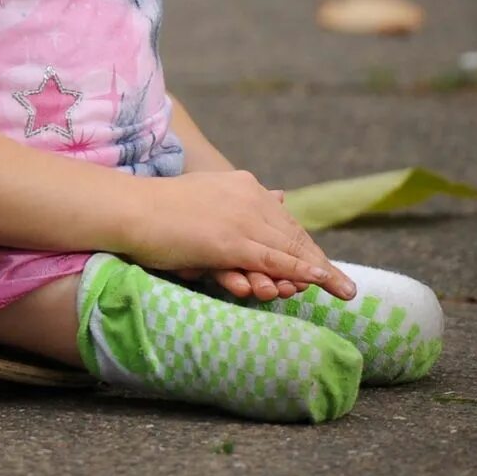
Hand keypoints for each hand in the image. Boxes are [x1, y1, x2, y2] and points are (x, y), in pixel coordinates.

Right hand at [126, 172, 355, 300]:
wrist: (130, 210)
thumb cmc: (160, 208)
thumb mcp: (209, 197)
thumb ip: (242, 199)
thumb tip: (282, 197)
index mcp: (242, 185)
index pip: (282, 219)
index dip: (304, 246)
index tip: (322, 266)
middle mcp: (249, 197)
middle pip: (293, 235)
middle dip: (320, 262)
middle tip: (345, 287)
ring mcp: (242, 219)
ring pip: (289, 250)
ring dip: (317, 272)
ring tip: (341, 290)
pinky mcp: (232, 242)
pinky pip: (274, 260)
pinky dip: (301, 272)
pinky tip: (319, 282)